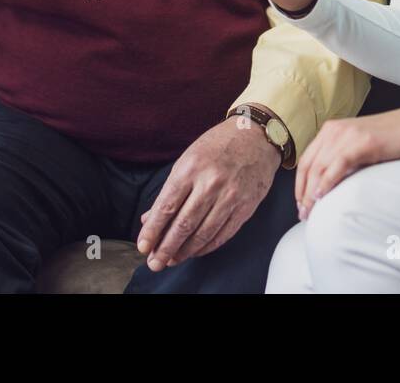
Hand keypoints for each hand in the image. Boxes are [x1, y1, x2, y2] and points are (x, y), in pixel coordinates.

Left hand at [135, 115, 280, 270]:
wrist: (256, 137)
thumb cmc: (217, 146)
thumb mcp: (187, 160)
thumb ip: (170, 191)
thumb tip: (150, 219)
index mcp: (191, 168)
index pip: (167, 206)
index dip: (153, 230)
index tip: (143, 246)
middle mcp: (211, 183)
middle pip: (184, 224)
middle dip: (166, 247)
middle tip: (155, 263)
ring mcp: (230, 196)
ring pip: (203, 233)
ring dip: (185, 251)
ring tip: (172, 260)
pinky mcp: (246, 207)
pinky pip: (223, 234)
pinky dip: (207, 247)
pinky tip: (195, 251)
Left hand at [295, 107, 399, 220]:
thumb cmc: (391, 139)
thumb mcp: (358, 145)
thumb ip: (340, 157)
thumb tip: (326, 185)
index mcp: (331, 130)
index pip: (306, 159)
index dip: (299, 183)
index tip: (300, 202)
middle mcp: (334, 130)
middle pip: (309, 166)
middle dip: (302, 192)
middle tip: (303, 213)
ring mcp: (347, 135)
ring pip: (319, 168)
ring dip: (311, 193)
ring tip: (310, 212)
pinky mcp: (362, 143)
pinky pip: (337, 166)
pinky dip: (326, 183)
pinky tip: (321, 196)